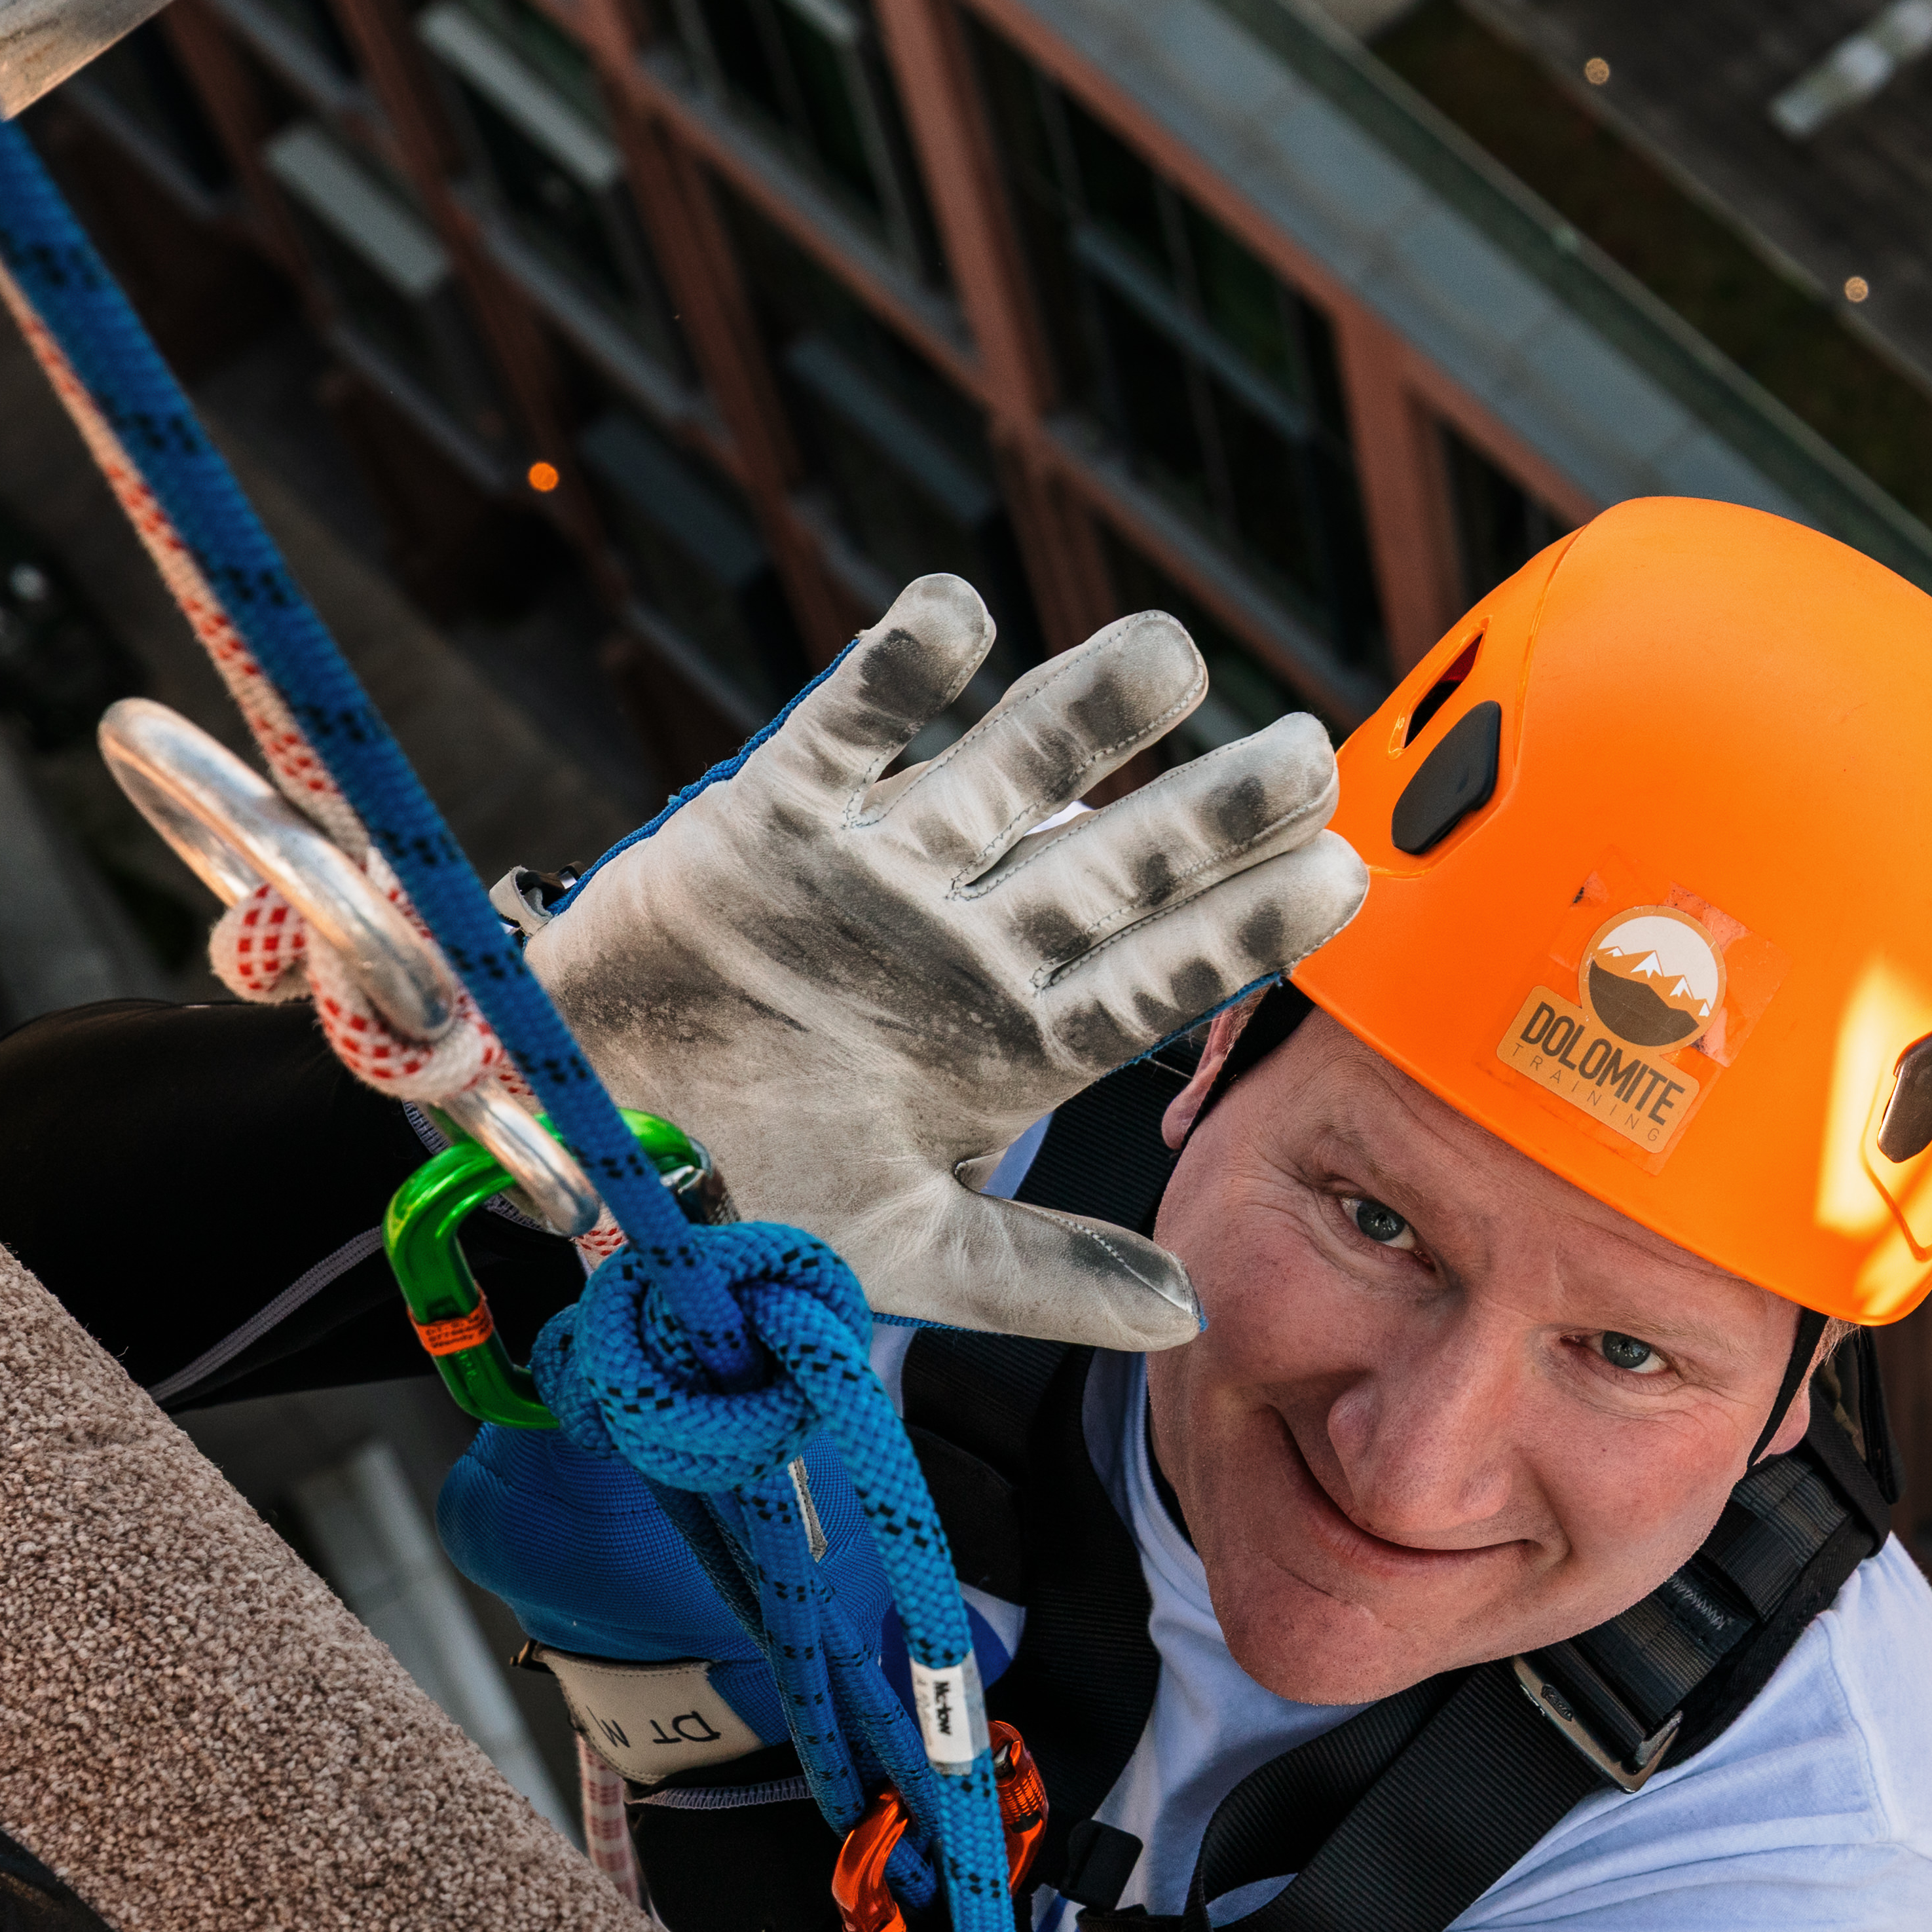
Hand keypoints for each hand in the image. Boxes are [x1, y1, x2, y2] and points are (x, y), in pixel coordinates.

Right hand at [528, 575, 1363, 1349]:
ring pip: (1000, 782)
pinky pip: (841, 737)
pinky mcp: (769, 823)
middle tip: (1309, 757)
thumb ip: (1047, 1278)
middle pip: (1116, 869)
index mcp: (1015, 1040)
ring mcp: (878, 877)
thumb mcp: (908, 1255)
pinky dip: (892, 677)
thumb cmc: (749, 1194)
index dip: (1248, 929)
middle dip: (1210, 815)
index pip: (1161, 978)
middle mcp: (967, 945)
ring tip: (1172, 656)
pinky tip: (960, 616)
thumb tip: (1188, 1315)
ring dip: (1081, 717)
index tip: (1343, 880)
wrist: (589, 1146)